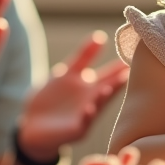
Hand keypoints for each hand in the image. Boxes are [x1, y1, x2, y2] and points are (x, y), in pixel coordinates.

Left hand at [18, 31, 129, 159]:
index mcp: (91, 85)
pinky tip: (89, 108)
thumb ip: (84, 56)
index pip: (110, 74)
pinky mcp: (76, 129)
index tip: (134, 57)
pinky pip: (84, 123)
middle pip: (108, 88)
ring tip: (107, 88)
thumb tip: (101, 36)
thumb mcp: (66, 73)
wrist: (30, 124)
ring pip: (99, 106)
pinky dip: (87, 115)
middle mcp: (93, 100)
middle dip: (118, 83)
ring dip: (103, 99)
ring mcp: (86, 115)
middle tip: (128, 73)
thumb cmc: (50, 98)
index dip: (120, 67)